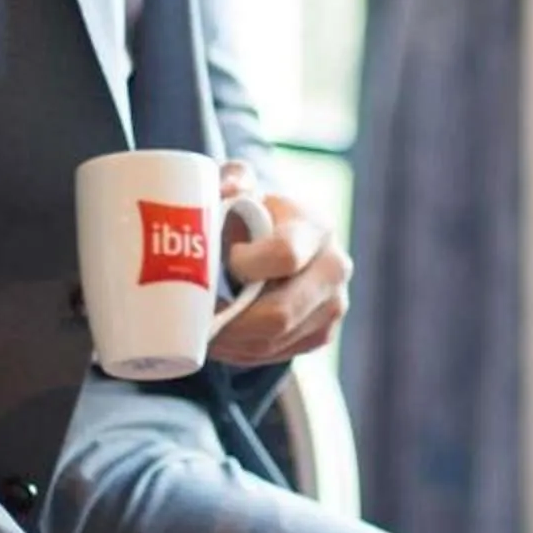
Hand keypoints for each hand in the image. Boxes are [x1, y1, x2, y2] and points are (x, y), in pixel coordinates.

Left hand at [206, 161, 351, 365]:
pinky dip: (244, 353)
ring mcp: (334, 305)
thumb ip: (231, 178)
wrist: (284, 240)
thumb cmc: (254, 213)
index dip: (248, 266)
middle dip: (231, 323)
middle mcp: (334, 268)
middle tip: (197, 319)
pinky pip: (278, 355)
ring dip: (233, 343)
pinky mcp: (323, 333)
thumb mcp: (242, 188)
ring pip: (274, 341)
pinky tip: (223, 341)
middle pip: (280, 314)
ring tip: (202, 332)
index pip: (285, 256)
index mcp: (315, 227)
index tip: (225, 262)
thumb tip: (225, 187)